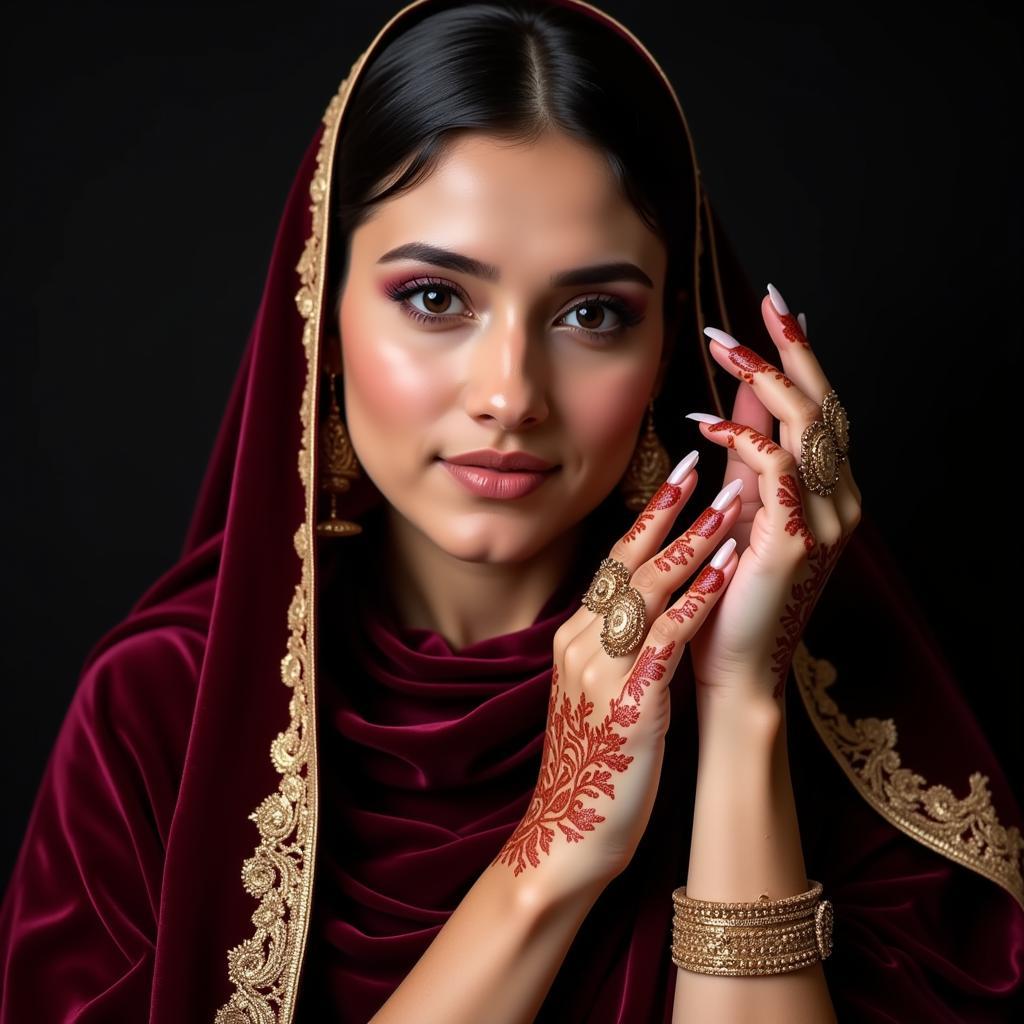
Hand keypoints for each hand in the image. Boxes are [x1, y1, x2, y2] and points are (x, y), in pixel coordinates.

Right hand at [491, 459, 744, 894]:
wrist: (568, 835)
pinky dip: (698, 599)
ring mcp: (600, 671)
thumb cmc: (593, 766)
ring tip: (731, 504)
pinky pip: (666, 638)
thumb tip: (653, 612)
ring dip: (694, 542)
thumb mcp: (595, 693)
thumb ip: (616, 649)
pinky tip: (726, 571)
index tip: (678, 478)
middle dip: (671, 512)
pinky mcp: (629, 704)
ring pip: (649, 590)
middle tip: (707, 467)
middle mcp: (580, 643)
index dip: (647, 518)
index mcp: (573, 638)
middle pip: (628, 563)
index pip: (613, 564)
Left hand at [686, 284, 862, 708]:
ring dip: (765, 377)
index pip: (824, 408)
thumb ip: (748, 451)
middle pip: (826, 404)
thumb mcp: (740, 504)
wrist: (734, 666)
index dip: (803, 357)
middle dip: (794, 349)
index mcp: (829, 491)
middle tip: (765, 304)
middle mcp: (839, 499)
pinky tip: (705, 424)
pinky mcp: (795, 540)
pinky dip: (743, 437)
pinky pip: (776, 468)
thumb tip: (742, 392)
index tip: (777, 312)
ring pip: (807, 426)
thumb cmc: (729, 590)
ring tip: (723, 347)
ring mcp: (825, 520)